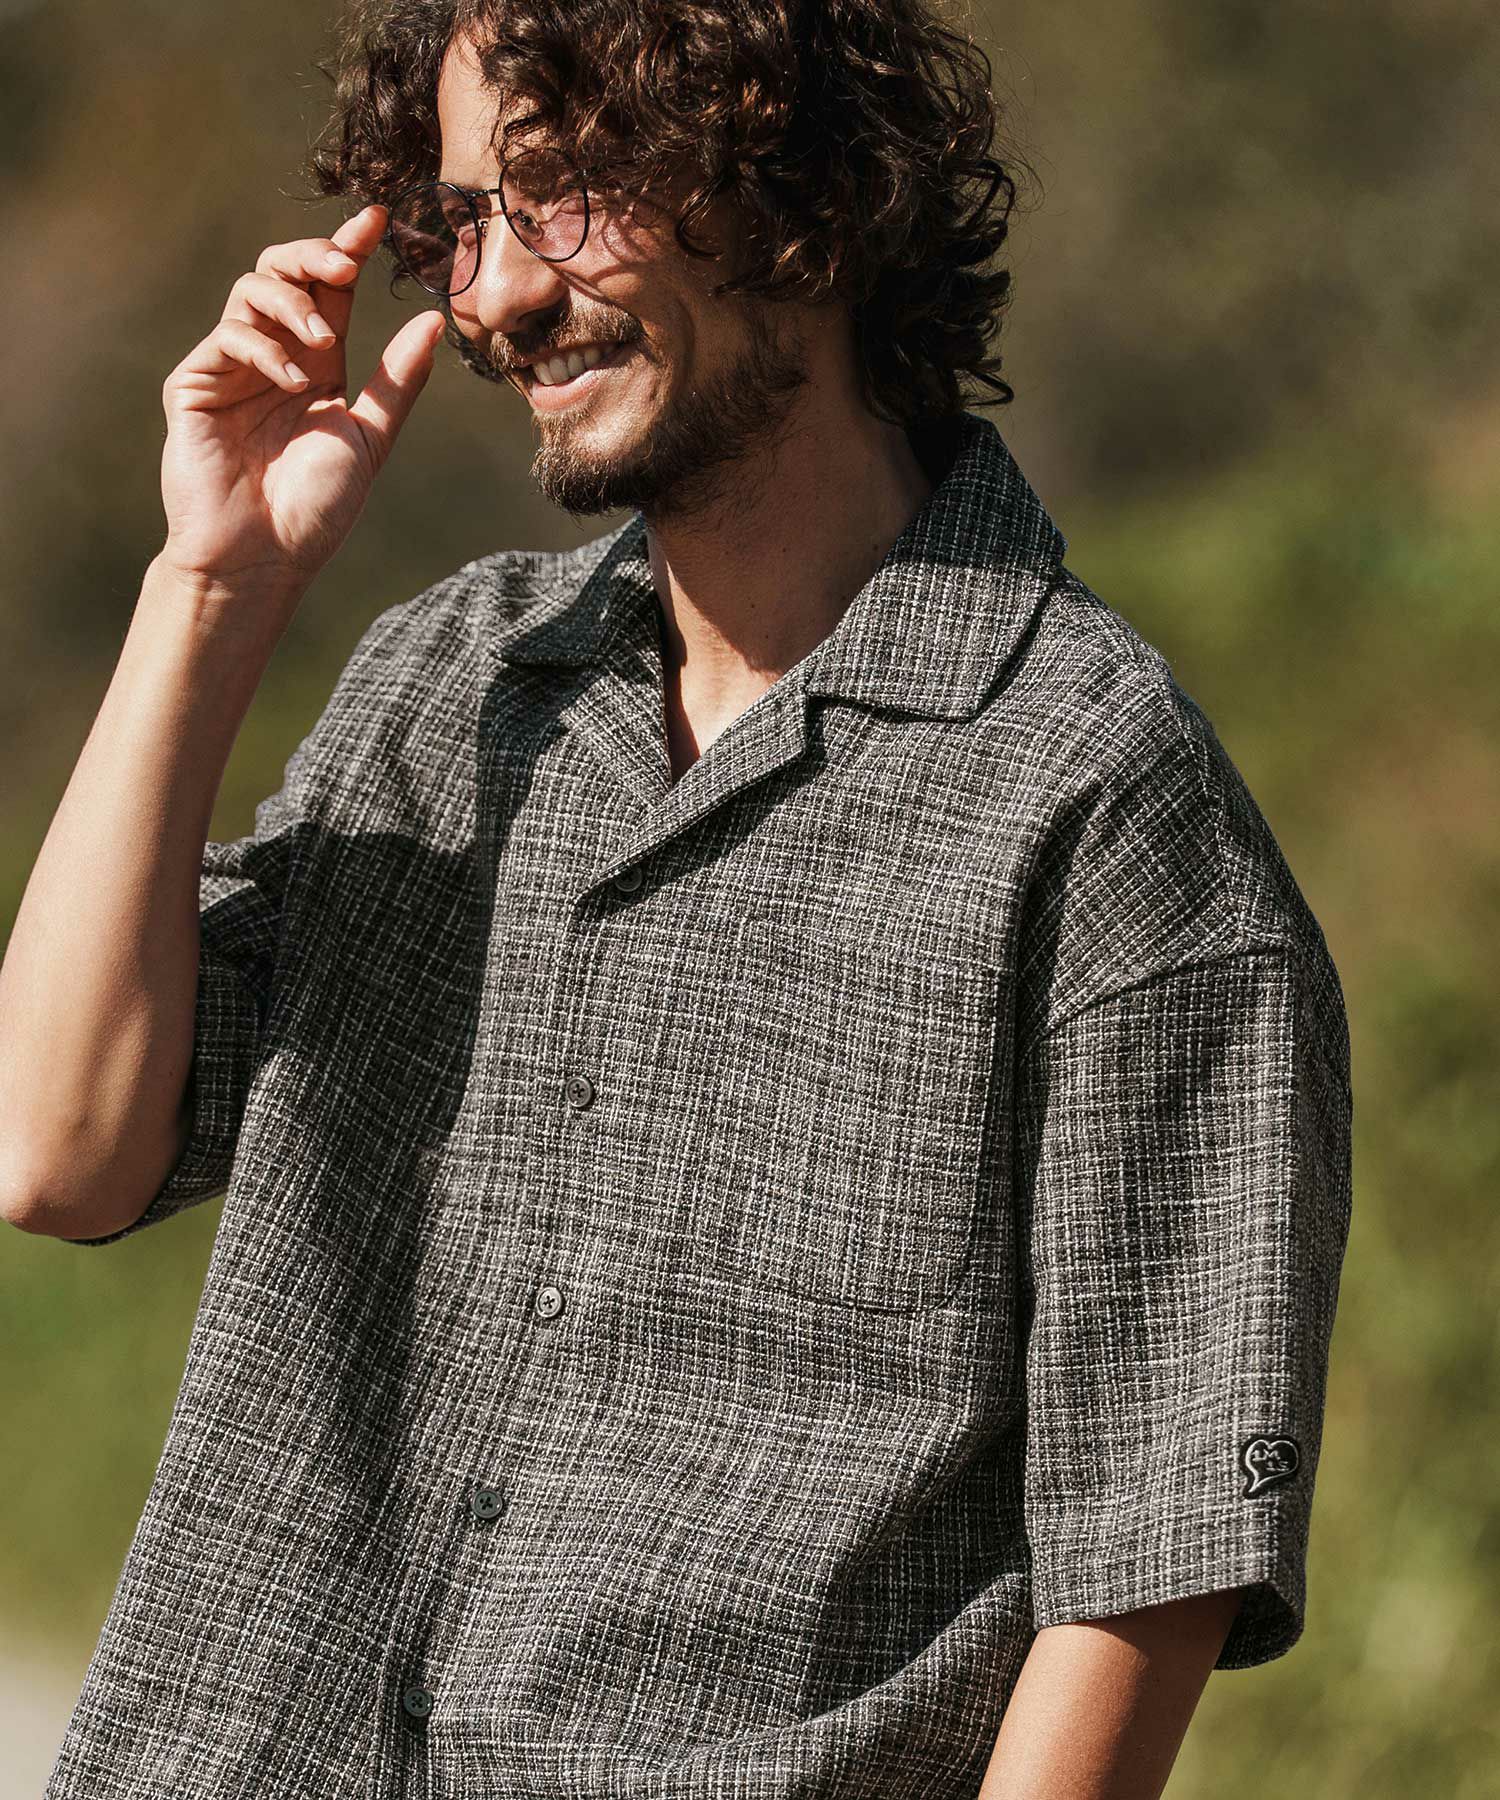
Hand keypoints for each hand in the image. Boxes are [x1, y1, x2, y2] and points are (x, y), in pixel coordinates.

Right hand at [157, 202, 446, 601]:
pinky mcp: (195, 384)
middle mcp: (273, 357)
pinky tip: (293, 381)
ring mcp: (230, 368)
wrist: (262, 559)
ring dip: (292, 301)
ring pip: (251, 291)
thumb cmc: (315, 510)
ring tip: (321, 338)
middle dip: (315, 256)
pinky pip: (228, 338)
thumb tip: (434, 322)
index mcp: (316, 365)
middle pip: (283, 271)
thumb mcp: (368, 440)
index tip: (380, 220)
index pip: (329, 291)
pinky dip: (265, 348)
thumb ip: (396, 383)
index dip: (349, 249)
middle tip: (346, 264)